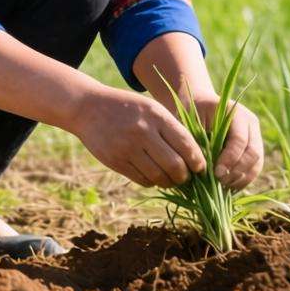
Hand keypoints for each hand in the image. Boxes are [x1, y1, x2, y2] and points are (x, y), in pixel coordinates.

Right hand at [70, 85, 206, 188]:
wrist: (88, 108)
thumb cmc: (127, 108)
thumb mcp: (150, 108)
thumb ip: (170, 128)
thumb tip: (193, 156)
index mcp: (156, 115)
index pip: (186, 144)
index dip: (197, 160)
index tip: (200, 167)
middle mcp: (143, 131)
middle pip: (174, 165)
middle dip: (185, 176)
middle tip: (186, 177)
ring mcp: (128, 147)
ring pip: (159, 176)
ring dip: (169, 182)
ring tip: (171, 179)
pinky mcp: (116, 161)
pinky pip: (142, 180)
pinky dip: (152, 182)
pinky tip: (153, 175)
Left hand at [193, 96, 263, 189]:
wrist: (201, 105)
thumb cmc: (192, 113)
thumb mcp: (193, 121)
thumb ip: (200, 140)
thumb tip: (204, 167)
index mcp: (236, 112)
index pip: (240, 140)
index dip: (230, 159)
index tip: (216, 173)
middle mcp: (251, 123)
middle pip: (253, 153)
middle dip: (237, 171)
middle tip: (220, 183)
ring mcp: (255, 135)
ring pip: (257, 163)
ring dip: (242, 178)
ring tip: (223, 188)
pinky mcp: (255, 147)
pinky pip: (255, 168)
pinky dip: (243, 179)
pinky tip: (229, 187)